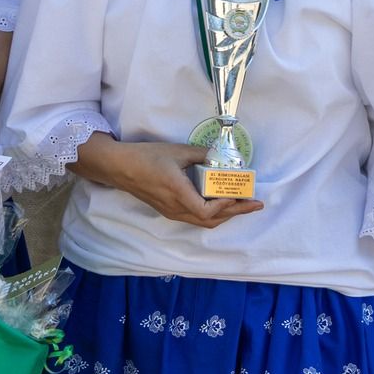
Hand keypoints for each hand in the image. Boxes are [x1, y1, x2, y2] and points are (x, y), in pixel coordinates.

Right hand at [78, 137, 263, 228]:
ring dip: (224, 215)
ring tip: (240, 205)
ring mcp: (171, 212)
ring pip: (203, 222)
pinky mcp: (168, 210)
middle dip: (235, 213)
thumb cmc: (146, 157)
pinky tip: (218, 202)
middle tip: (253, 204)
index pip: (208, 211)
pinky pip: (194, 218)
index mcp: (179, 193)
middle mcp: (176, 208)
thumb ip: (200, 153)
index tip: (242, 195)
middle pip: (210, 221)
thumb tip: (219, 154)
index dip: (227, 206)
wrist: (119, 167)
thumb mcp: (176, 151)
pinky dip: (211, 213)